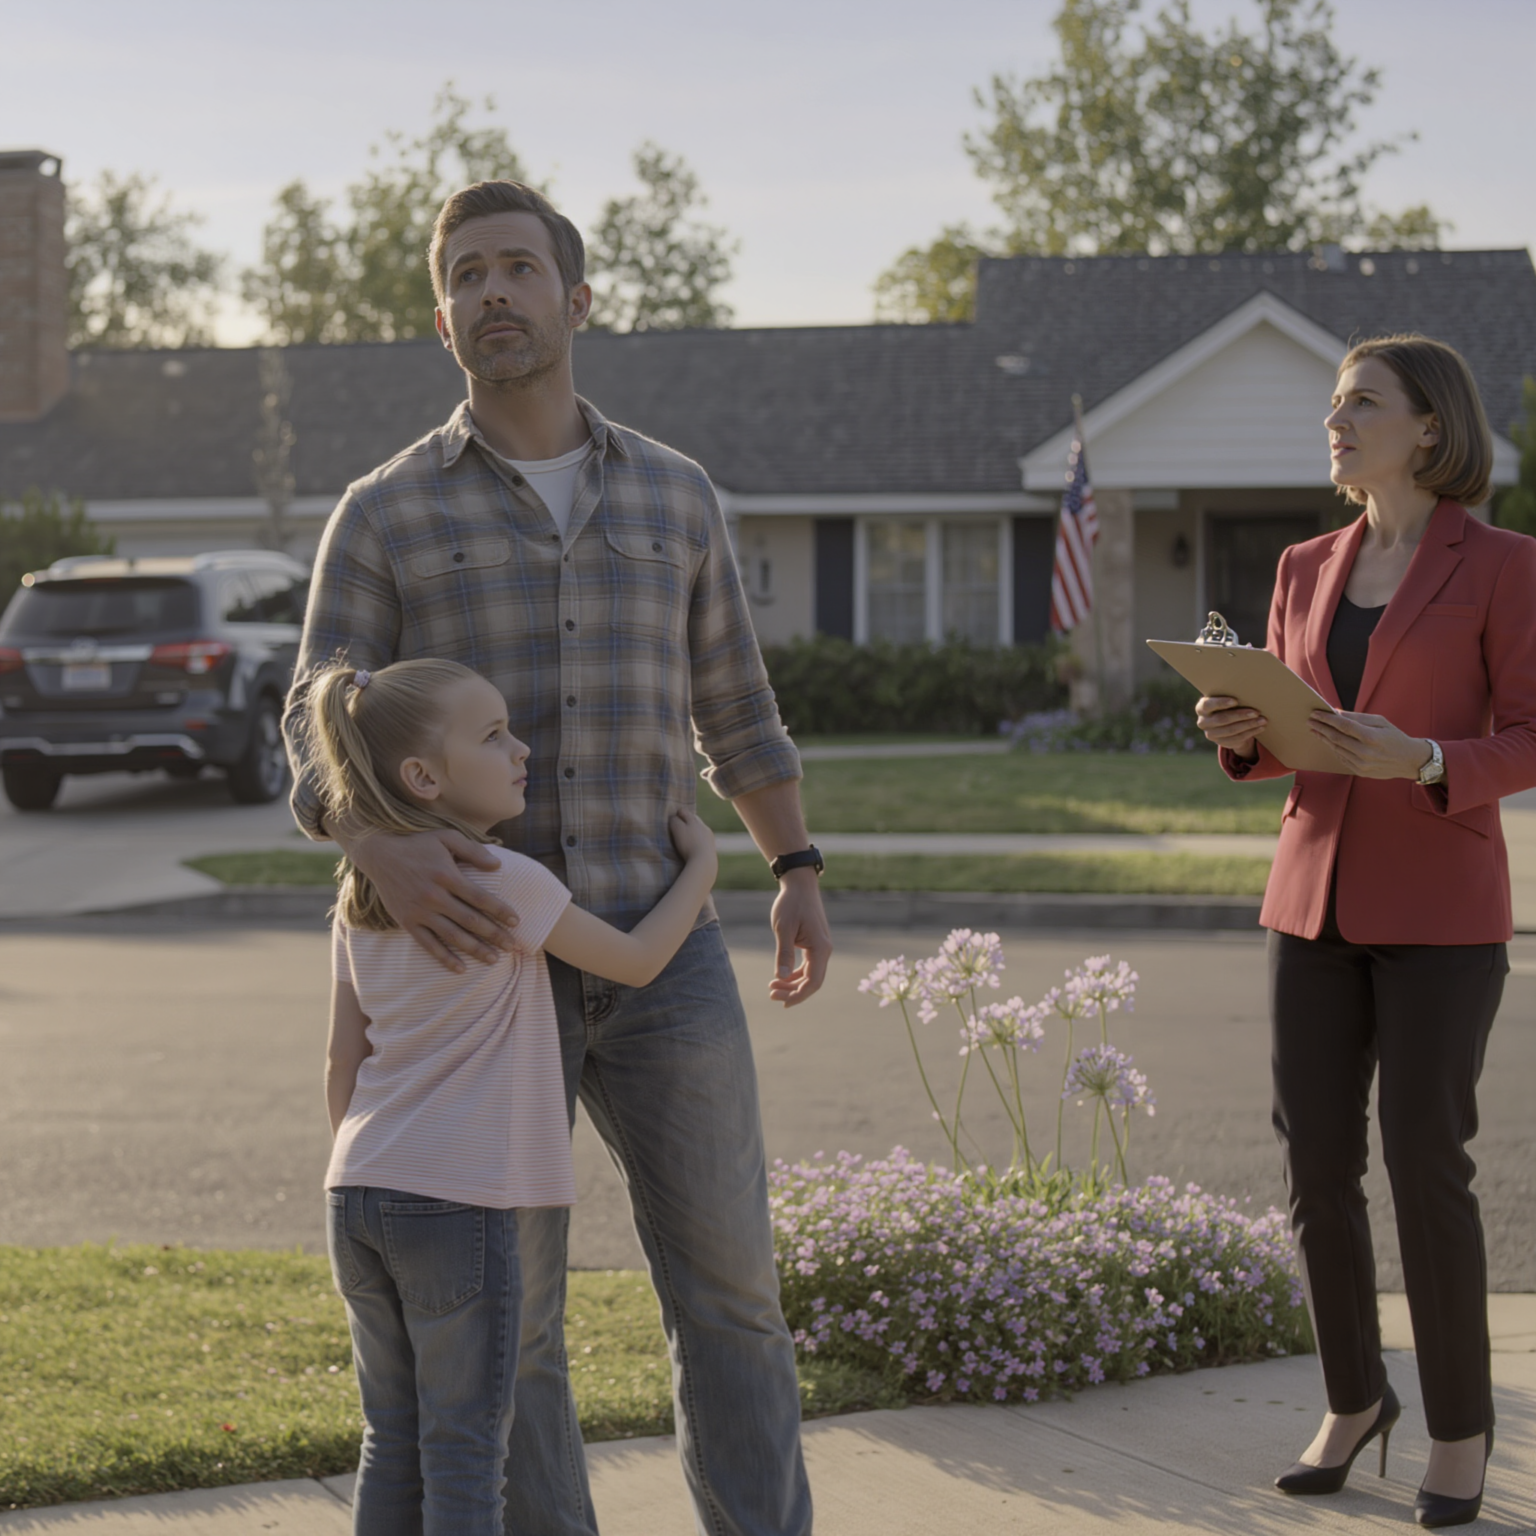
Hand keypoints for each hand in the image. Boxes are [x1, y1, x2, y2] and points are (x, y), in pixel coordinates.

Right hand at [345, 827, 518, 971]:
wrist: (379, 853)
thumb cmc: (418, 844)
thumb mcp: (446, 837)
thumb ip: (473, 850)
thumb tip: (498, 866)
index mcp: (447, 876)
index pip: (480, 898)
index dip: (500, 911)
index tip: (516, 921)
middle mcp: (434, 896)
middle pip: (471, 920)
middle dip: (494, 935)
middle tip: (512, 946)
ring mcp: (420, 911)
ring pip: (453, 936)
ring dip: (475, 949)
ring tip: (493, 959)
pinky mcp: (407, 922)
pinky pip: (428, 944)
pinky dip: (444, 958)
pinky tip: (460, 968)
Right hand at [668, 807, 717, 871]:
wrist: (704, 862)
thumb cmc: (688, 844)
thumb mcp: (677, 829)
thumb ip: (674, 821)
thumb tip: (674, 818)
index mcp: (695, 820)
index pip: (684, 812)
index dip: (677, 813)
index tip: (672, 815)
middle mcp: (704, 827)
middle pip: (694, 819)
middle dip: (687, 820)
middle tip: (679, 824)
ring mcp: (710, 838)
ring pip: (700, 830)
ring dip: (693, 831)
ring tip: (686, 836)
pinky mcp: (711, 849)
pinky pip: (703, 840)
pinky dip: (698, 840)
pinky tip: (694, 846)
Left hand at [767, 867, 831, 1006]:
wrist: (799, 884)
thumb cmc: (791, 904)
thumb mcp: (783, 928)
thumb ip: (784, 953)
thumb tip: (780, 977)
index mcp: (821, 948)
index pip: (813, 981)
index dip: (799, 996)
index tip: (781, 1002)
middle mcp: (824, 950)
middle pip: (812, 981)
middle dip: (793, 991)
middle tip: (771, 993)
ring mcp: (820, 947)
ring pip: (809, 974)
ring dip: (792, 983)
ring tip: (772, 986)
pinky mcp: (813, 944)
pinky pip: (806, 965)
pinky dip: (794, 973)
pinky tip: (780, 976)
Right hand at [1195, 694, 1266, 759]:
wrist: (1225, 722)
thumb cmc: (1227, 704)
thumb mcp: (1224, 698)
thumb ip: (1229, 695)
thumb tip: (1247, 691)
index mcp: (1201, 708)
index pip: (1207, 705)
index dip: (1221, 703)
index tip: (1235, 701)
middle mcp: (1203, 722)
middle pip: (1222, 719)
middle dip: (1241, 715)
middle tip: (1256, 712)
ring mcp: (1211, 734)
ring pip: (1231, 730)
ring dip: (1249, 725)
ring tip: (1263, 720)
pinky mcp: (1221, 742)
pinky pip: (1237, 738)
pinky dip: (1250, 733)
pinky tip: (1260, 728)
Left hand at [1308, 710, 1433, 779]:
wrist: (1409, 760)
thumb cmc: (1395, 737)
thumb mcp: (1381, 722)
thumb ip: (1358, 718)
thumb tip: (1337, 712)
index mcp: (1371, 737)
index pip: (1343, 726)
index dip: (1327, 719)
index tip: (1315, 713)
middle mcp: (1365, 752)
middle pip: (1336, 738)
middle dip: (1321, 728)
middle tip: (1310, 721)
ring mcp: (1362, 764)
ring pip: (1336, 749)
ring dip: (1324, 738)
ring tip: (1315, 730)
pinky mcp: (1360, 772)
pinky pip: (1342, 758)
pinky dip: (1333, 748)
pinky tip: (1328, 741)